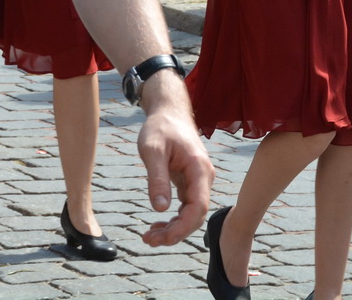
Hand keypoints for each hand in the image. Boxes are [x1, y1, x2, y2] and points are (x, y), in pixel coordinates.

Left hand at [133, 77, 212, 245]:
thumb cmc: (160, 127)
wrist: (169, 112)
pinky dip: (173, 220)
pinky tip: (157, 226)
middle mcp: (204, 177)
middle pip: (196, 215)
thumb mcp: (152, 149)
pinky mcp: (190, 183)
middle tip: (147, 240)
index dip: (183, 227)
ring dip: (173, 229)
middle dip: (175, 233)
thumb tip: (159, 209)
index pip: (198, 206)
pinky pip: (186, 208)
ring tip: (149, 237)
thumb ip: (156, 178)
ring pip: (192, 215)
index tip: (163, 239)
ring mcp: (199, 181)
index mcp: (199, 168)